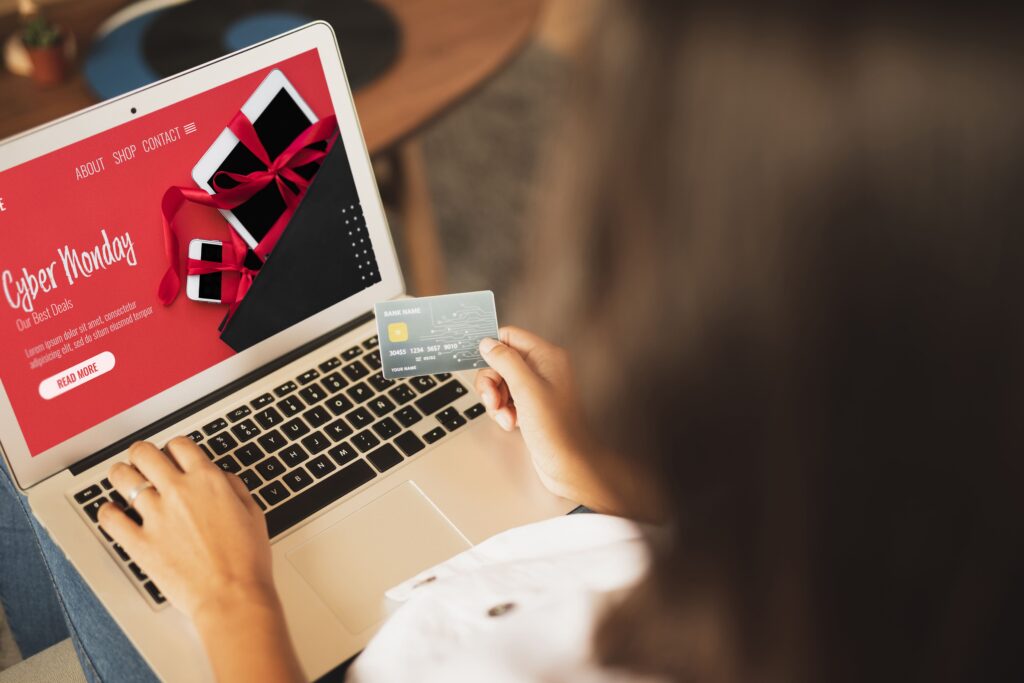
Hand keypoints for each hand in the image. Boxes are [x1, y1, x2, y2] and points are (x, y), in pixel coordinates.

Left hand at [97, 438, 274, 620]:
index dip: (174, 447)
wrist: (232, 596)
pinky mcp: (139, 543)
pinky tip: (112, 512)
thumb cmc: (247, 560)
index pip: (180, 445)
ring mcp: (155, 516)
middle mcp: (178, 491)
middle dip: (141, 453)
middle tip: (141, 460)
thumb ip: (233, 488)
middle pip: (144, 453)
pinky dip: (107, 512)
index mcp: (208, 481)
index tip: (172, 455)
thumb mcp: (253, 513)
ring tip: (122, 479)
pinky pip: (110, 518)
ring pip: (122, 477)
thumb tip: (220, 477)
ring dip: (121, 474)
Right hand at [475, 327, 618, 510]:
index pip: (510, 336)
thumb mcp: (525, 389)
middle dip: (492, 382)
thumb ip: (505, 361)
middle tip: (495, 400)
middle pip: (501, 361)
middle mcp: (543, 369)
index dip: (492, 350)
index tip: (482, 366)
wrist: (568, 465)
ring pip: (500, 382)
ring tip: (506, 416)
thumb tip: (487, 343)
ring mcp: (536, 388)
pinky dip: (502, 411)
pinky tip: (511, 423)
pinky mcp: (531, 406)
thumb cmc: (557, 430)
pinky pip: (506, 399)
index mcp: (547, 356)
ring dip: (496, 400)